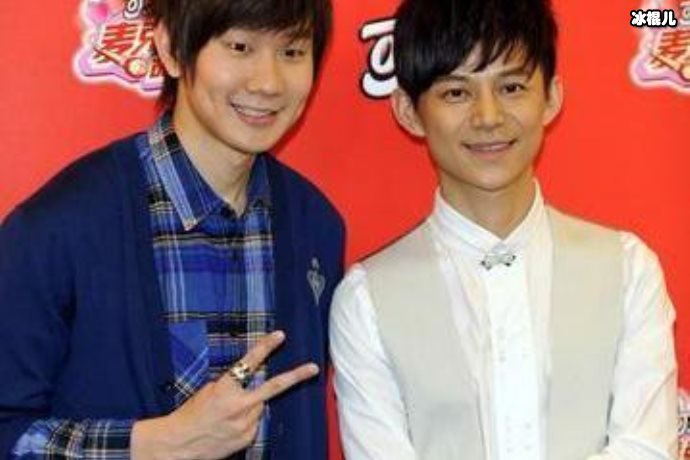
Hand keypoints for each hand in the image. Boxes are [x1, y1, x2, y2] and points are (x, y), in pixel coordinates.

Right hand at [131, 330, 318, 459]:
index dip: (266, 347)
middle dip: (296, 376)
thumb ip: (230, 385)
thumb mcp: (207, 391)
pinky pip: (254, 423)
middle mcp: (239, 405)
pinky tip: (229, 426)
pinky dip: (246, 421)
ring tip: (229, 414)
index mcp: (225, 388)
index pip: (249, 362)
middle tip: (313, 368)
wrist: (178, 446)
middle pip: (274, 387)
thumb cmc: (189, 416)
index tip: (280, 335)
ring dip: (251, 405)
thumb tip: (247, 382)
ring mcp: (246, 423)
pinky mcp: (248, 438)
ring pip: (260, 407)